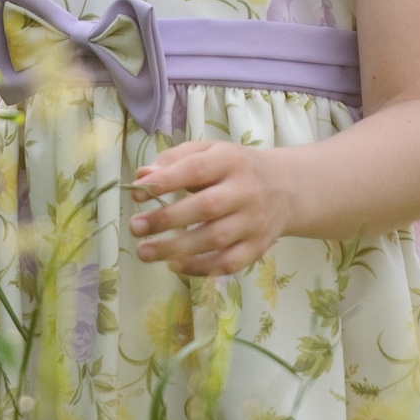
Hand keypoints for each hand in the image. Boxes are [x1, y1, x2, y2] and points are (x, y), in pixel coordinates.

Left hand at [128, 140, 293, 276]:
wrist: (285, 189)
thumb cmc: (234, 169)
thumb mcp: (209, 152)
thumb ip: (174, 159)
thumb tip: (142, 175)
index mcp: (230, 161)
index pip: (196, 169)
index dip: (165, 181)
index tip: (136, 192)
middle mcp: (246, 191)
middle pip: (206, 207)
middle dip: (166, 219)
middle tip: (135, 227)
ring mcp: (254, 221)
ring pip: (215, 239)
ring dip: (176, 248)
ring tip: (144, 252)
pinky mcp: (258, 247)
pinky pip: (229, 263)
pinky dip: (200, 268)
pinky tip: (174, 265)